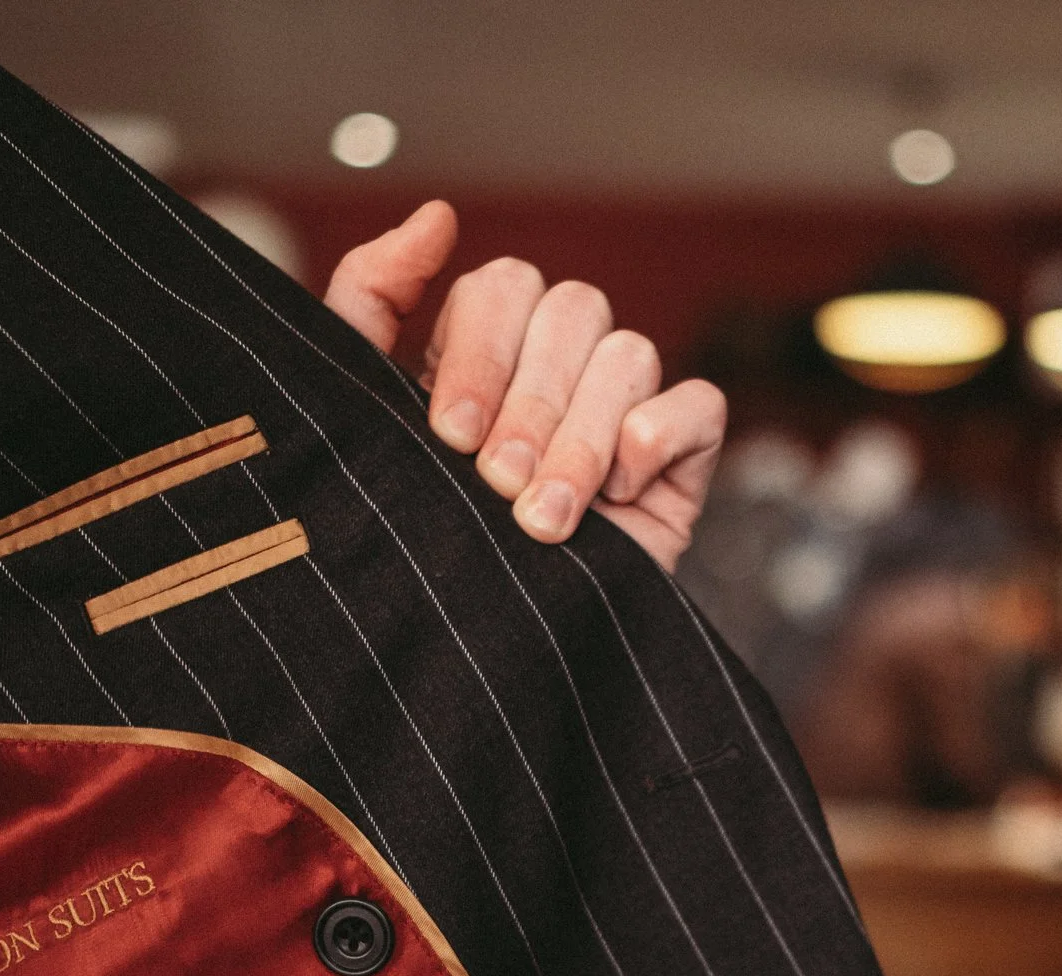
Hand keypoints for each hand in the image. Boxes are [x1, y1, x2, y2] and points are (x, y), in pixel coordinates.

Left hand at [324, 200, 724, 572]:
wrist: (476, 675)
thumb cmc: (415, 550)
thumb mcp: (362, 421)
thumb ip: (370, 303)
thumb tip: (437, 214)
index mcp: (483, 351)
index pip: (504, 286)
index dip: (480, 352)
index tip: (446, 436)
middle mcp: (557, 370)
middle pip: (573, 307)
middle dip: (531, 403)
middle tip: (498, 485)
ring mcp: (623, 413)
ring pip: (631, 355)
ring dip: (583, 440)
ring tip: (544, 522)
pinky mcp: (680, 464)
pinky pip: (699, 404)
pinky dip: (659, 436)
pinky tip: (619, 492)